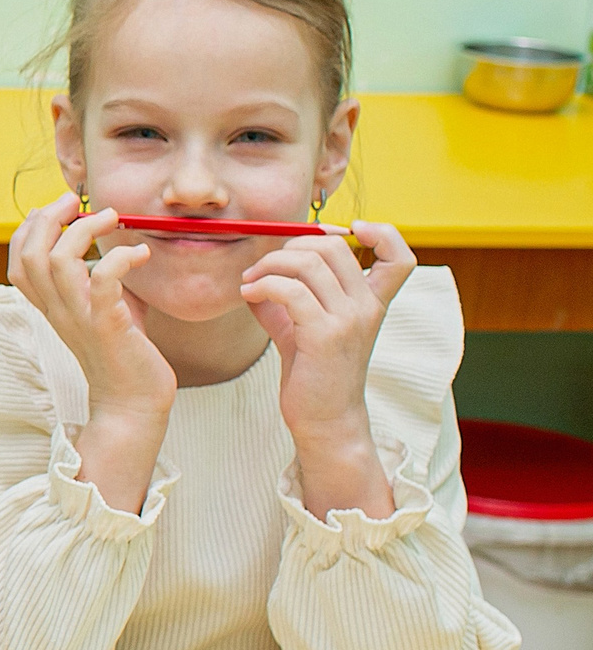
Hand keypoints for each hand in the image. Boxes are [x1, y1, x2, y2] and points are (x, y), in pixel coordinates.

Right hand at [9, 192, 174, 422]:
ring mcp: (80, 318)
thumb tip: (123, 242)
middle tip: (76, 201)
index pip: (17, 261)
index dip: (29, 228)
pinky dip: (120, 258)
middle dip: (49, 218)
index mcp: (51, 306)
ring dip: (83, 230)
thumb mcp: (107, 307)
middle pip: (29, 255)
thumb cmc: (125, 353)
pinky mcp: (108, 326)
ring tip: (112, 217)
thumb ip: (105, 277)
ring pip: (56, 262)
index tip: (58, 209)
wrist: (133, 402)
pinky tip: (140, 255)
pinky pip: (102, 282)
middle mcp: (58, 310)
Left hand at [240, 221, 414, 506]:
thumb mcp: (303, 327)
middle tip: (262, 268)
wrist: (325, 420)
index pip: (401, 256)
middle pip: (333, 246)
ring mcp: (350, 319)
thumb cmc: (314, 373)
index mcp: (372, 302)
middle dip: (289, 247)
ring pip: (308, 262)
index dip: (383, 232)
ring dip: (268, 265)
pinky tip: (248, 296)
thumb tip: (256, 271)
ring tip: (249, 283)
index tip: (348, 229)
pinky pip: (290, 290)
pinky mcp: (326, 335)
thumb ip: (288, 296)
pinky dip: (263, 286)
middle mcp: (368, 307)